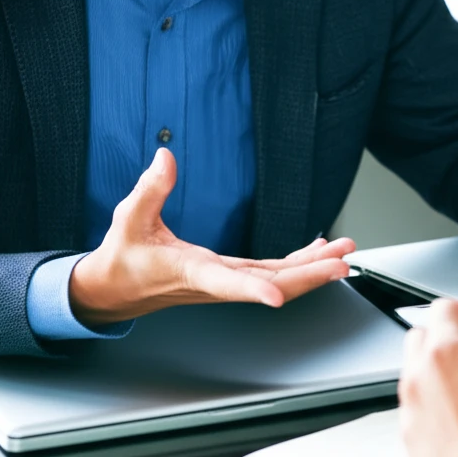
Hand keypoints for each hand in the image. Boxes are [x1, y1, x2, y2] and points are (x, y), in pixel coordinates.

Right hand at [70, 149, 355, 325]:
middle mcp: (216, 282)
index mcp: (191, 272)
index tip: (276, 298)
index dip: (252, 291)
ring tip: (343, 255)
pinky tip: (317, 254)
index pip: (226, 283)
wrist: (114, 291)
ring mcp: (226, 281)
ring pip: (277, 280)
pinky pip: (271, 273)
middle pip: (270, 284)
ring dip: (312, 269)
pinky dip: (297, 264)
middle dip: (309, 275)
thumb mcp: (128, 220)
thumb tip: (166, 158)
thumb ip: (150, 189)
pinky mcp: (229, 276)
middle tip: (341, 262)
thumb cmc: (122, 259)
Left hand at [398, 297, 457, 456]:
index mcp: (444, 352)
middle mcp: (418, 379)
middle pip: (422, 339)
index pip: (445, 309)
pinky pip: (420, 414)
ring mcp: (411, 413)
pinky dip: (439, 411)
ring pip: (419, 378)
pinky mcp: (413, 443)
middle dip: (449, 340)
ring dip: (443, 376)